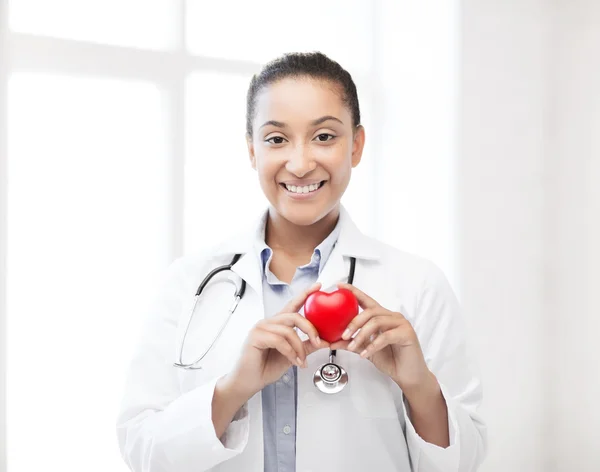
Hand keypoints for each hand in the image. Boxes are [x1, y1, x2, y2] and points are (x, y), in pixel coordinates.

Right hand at [228, 282, 329, 397]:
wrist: (249, 382)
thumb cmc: (266, 368)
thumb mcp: (293, 356)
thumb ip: (307, 346)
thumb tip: (324, 342)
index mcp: (277, 324)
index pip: (292, 305)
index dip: (305, 294)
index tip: (318, 286)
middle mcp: (269, 322)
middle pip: (294, 316)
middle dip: (310, 329)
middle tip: (319, 342)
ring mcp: (261, 328)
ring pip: (288, 330)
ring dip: (299, 348)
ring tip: (301, 360)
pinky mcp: (256, 336)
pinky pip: (279, 340)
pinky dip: (290, 352)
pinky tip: (293, 361)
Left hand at [330, 283, 430, 391]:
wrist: (407, 374)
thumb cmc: (391, 359)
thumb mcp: (366, 349)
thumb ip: (351, 344)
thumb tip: (333, 341)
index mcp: (382, 317)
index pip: (366, 300)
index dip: (353, 292)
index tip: (340, 286)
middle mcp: (392, 317)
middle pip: (370, 311)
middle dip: (354, 322)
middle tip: (344, 335)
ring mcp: (401, 324)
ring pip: (377, 322)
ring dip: (361, 335)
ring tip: (353, 347)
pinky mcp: (407, 334)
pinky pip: (386, 336)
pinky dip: (373, 345)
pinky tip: (365, 353)